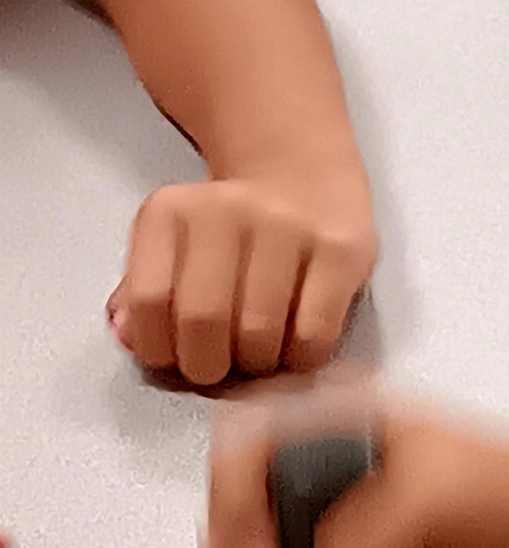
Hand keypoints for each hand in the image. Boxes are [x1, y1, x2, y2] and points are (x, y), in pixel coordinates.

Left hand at [109, 157, 375, 386]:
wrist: (304, 181)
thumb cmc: (232, 237)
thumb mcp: (174, 249)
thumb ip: (146, 294)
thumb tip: (130, 338)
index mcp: (170, 211)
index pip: (148, 301)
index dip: (160, 349)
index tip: (178, 357)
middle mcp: (224, 211)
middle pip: (204, 321)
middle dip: (209, 367)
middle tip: (222, 367)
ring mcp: (286, 228)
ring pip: (260, 335)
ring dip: (258, 365)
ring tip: (262, 354)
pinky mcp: (340, 252)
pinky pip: (314, 335)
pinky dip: (302, 359)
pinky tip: (298, 346)